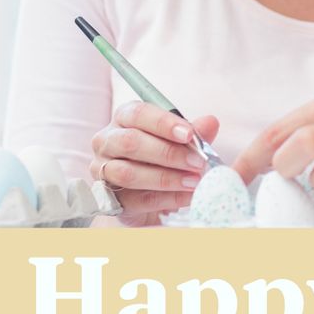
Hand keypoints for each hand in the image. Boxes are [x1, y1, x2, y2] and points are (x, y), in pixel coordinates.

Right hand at [90, 102, 219, 226]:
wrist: (152, 193)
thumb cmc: (164, 156)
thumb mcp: (181, 140)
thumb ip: (195, 132)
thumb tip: (211, 122)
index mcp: (124, 118)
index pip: (138, 114)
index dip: (164, 123)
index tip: (189, 134)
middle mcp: (107, 141)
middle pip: (131, 142)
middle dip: (168, 153)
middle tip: (198, 162)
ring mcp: (102, 170)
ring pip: (128, 173)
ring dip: (166, 178)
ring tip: (194, 181)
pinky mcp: (109, 199)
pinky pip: (136, 199)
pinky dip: (166, 198)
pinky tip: (188, 197)